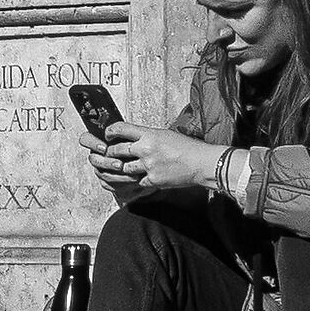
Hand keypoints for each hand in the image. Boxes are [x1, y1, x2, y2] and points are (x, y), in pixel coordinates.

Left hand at [94, 120, 223, 196]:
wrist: (202, 163)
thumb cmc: (188, 148)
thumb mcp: (166, 135)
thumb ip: (149, 137)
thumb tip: (136, 139)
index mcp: (149, 134)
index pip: (121, 129)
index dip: (110, 132)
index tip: (107, 135)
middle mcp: (146, 148)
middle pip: (117, 150)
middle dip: (110, 153)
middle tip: (108, 154)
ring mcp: (148, 165)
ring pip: (124, 168)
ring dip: (122, 169)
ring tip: (123, 167)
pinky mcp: (153, 180)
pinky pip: (138, 181)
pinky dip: (139, 180)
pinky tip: (141, 178)